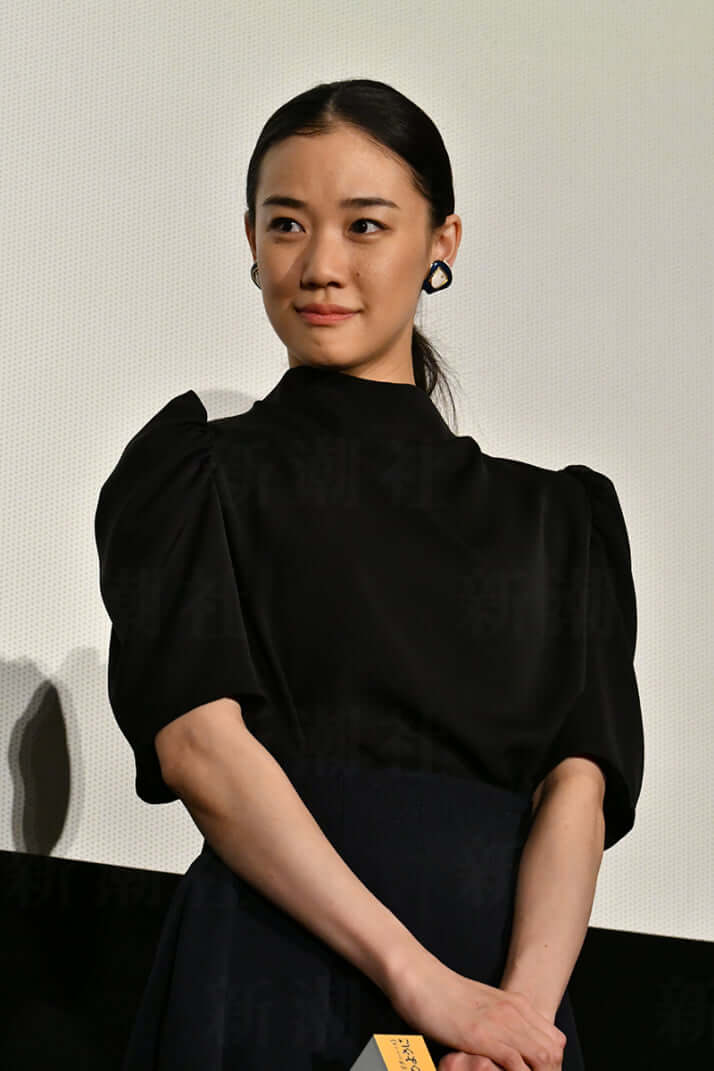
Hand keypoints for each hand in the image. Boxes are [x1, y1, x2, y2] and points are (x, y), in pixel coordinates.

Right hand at [385, 947, 566, 1070]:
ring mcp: (500, 1023)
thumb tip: (505, 1048)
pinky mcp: (482, 1036)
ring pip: (543, 1059)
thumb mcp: (480, 1006)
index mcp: (516, 1004)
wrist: (418, 976)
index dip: (550, 1064)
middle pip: (554, 1053)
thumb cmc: (441, 994)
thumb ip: (498, 1021)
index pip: (555, 1041)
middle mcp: (515, 1012)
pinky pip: (516, 1066)